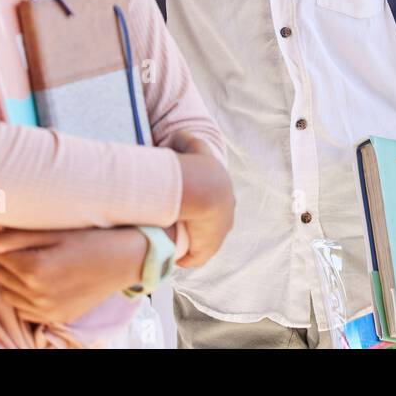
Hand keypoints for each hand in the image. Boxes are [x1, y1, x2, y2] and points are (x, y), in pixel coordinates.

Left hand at [0, 226, 147, 323]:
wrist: (124, 259)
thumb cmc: (89, 238)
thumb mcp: (52, 232)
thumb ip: (13, 238)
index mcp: (34, 268)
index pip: (0, 257)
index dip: (12, 245)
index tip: (31, 239)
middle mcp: (38, 294)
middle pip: (1, 277)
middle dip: (11, 264)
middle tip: (37, 251)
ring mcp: (48, 310)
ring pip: (9, 296)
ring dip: (17, 282)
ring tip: (40, 267)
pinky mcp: (57, 317)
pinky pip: (25, 311)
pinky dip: (28, 298)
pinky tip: (46, 284)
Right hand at [171, 137, 234, 266]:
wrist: (203, 187)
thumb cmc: (195, 166)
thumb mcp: (192, 145)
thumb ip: (184, 139)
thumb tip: (175, 138)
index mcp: (225, 195)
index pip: (213, 204)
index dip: (197, 205)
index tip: (182, 206)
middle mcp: (227, 216)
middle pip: (210, 225)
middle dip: (194, 225)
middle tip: (172, 223)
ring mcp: (219, 234)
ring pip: (203, 241)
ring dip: (189, 242)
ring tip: (168, 240)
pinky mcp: (208, 248)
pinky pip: (196, 256)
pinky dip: (186, 257)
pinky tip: (173, 256)